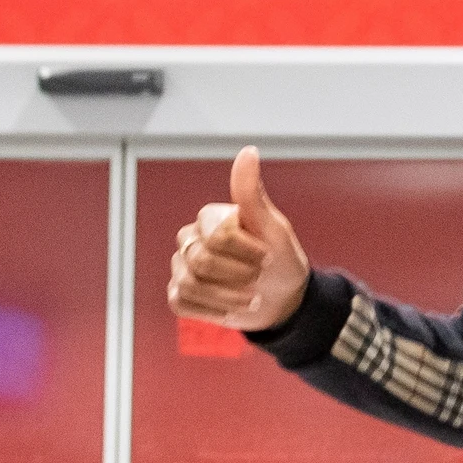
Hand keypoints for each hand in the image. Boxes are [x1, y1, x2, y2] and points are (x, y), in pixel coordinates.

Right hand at [168, 146, 311, 331]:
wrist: (283, 300)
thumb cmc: (280, 260)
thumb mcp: (274, 228)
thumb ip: (252, 194)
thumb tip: (248, 151)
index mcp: (210, 218)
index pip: (217, 234)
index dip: (247, 251)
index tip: (267, 256)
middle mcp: (190, 239)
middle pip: (201, 261)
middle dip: (239, 275)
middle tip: (259, 277)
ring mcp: (181, 267)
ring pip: (190, 284)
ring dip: (228, 297)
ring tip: (251, 297)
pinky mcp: (179, 294)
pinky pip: (181, 302)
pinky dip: (212, 311)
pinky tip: (231, 308)